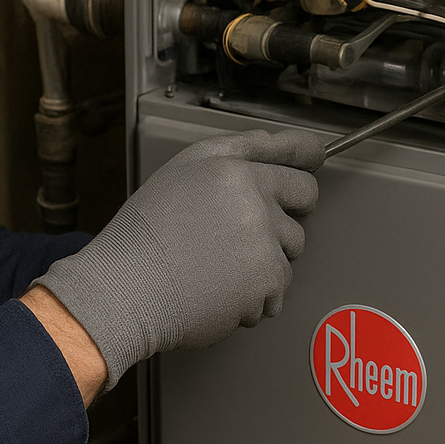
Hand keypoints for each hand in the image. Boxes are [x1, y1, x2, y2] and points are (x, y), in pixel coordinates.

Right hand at [35, 128, 322, 389]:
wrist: (126, 290)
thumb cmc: (144, 236)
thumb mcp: (181, 172)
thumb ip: (234, 152)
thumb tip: (275, 144)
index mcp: (232, 168)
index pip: (292, 159)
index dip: (306, 160)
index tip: (318, 156)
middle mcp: (253, 199)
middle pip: (304, 203)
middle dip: (285, 214)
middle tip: (247, 232)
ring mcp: (263, 241)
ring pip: (289, 251)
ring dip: (265, 262)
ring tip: (218, 266)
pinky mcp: (265, 282)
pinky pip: (277, 292)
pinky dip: (255, 299)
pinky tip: (219, 290)